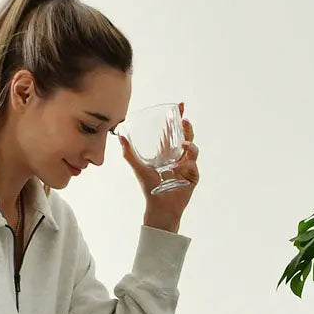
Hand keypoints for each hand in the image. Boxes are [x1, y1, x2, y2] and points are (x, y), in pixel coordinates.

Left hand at [120, 101, 198, 227]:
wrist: (158, 206)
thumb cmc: (149, 188)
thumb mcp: (138, 167)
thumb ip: (129, 153)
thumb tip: (119, 137)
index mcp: (168, 153)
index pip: (174, 132)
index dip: (177, 119)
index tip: (179, 106)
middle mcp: (179, 157)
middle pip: (187, 137)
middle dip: (187, 127)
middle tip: (184, 119)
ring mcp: (187, 167)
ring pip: (193, 150)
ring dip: (190, 143)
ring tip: (184, 142)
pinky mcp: (192, 177)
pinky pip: (193, 167)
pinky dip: (189, 163)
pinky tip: (183, 163)